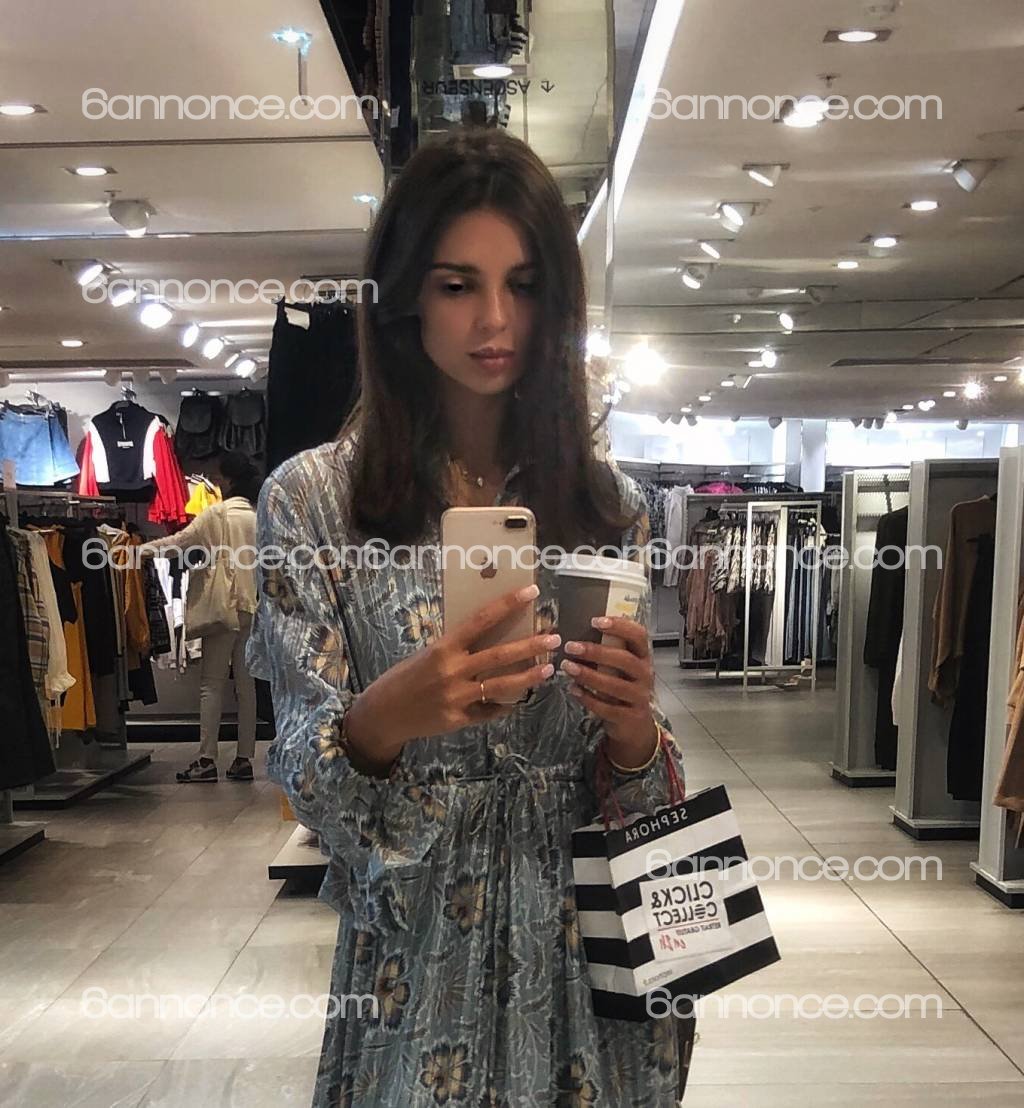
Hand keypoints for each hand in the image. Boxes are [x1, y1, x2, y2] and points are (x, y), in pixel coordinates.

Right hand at [343, 584, 557, 773]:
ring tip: (548, 669)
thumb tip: (490, 634)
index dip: (507, 604)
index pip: (481, 620)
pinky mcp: (459, 720)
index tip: (531, 592)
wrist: (383, 713)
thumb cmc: (405, 677)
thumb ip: (457, 648)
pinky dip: (504, 705)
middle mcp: (452, 671)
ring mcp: (457, 698)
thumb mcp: (428, 654)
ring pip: (501, 686)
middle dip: (530, 646)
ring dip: (528, 677)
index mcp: (443, 648)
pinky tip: (517, 700)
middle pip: (499, 655)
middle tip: (554, 637)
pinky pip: (489, 711)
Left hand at [560, 616, 658, 767]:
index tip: (595, 621)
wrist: (635, 725)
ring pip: (615, 685)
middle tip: (571, 646)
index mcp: (643, 656)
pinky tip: (573, 689)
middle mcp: (645, 675)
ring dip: (588, 675)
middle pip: (625, 660)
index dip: (620, 626)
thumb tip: (575, 632)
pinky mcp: (630, 717)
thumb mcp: (620, 668)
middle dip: (596, 652)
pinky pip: (608, 708)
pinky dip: (588, 698)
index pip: (639, 635)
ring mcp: (640, 697)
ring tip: (567, 667)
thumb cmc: (622, 686)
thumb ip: (607, 651)